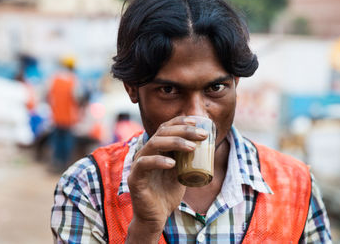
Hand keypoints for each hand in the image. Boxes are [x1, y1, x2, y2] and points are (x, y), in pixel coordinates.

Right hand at [126, 116, 207, 241]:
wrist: (156, 217)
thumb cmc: (168, 193)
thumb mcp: (181, 171)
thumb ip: (186, 158)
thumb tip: (204, 144)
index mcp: (156, 149)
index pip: (165, 127)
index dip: (179, 121)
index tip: (196, 121)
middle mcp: (146, 152)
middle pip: (162, 132)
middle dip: (183, 130)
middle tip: (202, 135)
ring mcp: (138, 164)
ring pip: (153, 144)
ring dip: (174, 142)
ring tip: (192, 147)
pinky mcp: (135, 178)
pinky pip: (144, 164)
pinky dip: (158, 161)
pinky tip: (172, 163)